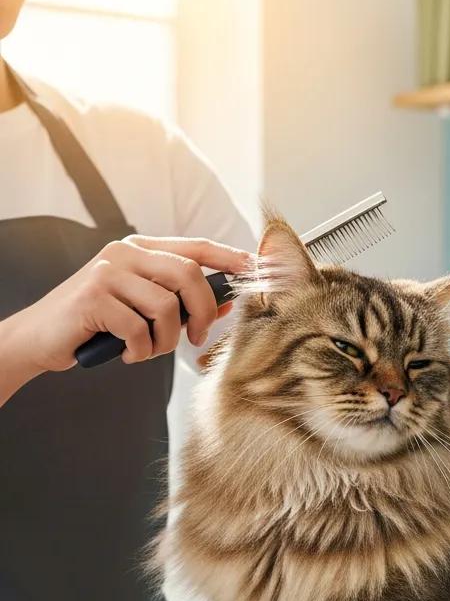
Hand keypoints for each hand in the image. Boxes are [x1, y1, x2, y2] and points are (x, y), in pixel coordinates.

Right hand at [0, 236, 250, 400]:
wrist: (41, 337)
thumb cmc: (101, 324)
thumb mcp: (146, 308)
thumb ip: (184, 302)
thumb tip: (230, 304)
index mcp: (143, 249)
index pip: (198, 247)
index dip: (231, 259)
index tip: (258, 272)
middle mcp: (126, 253)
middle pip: (189, 275)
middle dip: (203, 313)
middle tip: (198, 339)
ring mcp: (107, 272)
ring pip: (166, 306)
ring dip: (166, 340)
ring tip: (149, 349)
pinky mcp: (92, 297)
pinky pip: (138, 329)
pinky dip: (140, 350)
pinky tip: (127, 353)